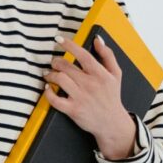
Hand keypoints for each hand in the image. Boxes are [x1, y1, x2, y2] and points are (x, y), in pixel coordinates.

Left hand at [45, 36, 137, 160]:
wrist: (111, 123)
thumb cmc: (112, 97)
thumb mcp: (116, 74)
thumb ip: (107, 55)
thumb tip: (97, 40)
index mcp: (100, 74)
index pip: (82, 55)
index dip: (69, 45)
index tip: (59, 39)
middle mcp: (90, 84)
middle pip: (66, 66)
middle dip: (56, 62)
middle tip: (54, 62)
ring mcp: (81, 97)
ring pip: (59, 79)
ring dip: (50, 74)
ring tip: (48, 74)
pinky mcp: (73, 110)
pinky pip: (55, 99)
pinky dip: (48, 92)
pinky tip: (47, 88)